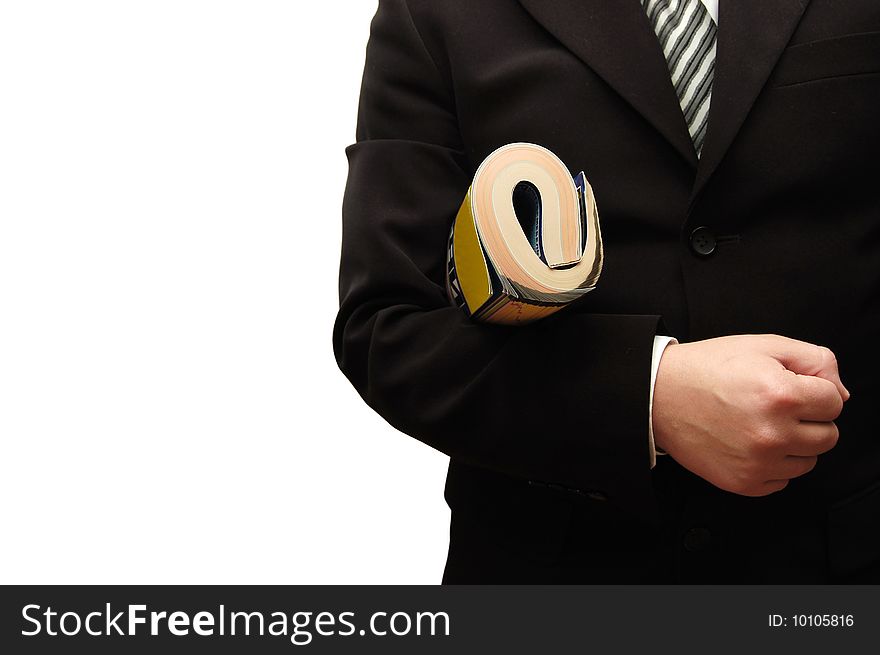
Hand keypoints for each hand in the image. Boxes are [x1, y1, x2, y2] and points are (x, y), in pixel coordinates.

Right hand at [652, 334, 848, 495]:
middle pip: (828, 435)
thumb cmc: (708, 368)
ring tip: (760, 424)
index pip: (834, 402)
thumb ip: (815, 361)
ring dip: (793, 444)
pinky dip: (772, 464)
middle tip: (775, 406)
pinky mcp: (743, 482)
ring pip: (809, 461)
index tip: (787, 386)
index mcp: (781, 395)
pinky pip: (783, 481)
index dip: (812, 390)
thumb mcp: (763, 346)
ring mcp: (758, 462)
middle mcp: (772, 433)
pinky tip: (748, 443)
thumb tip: (840, 395)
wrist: (659, 395)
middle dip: (809, 419)